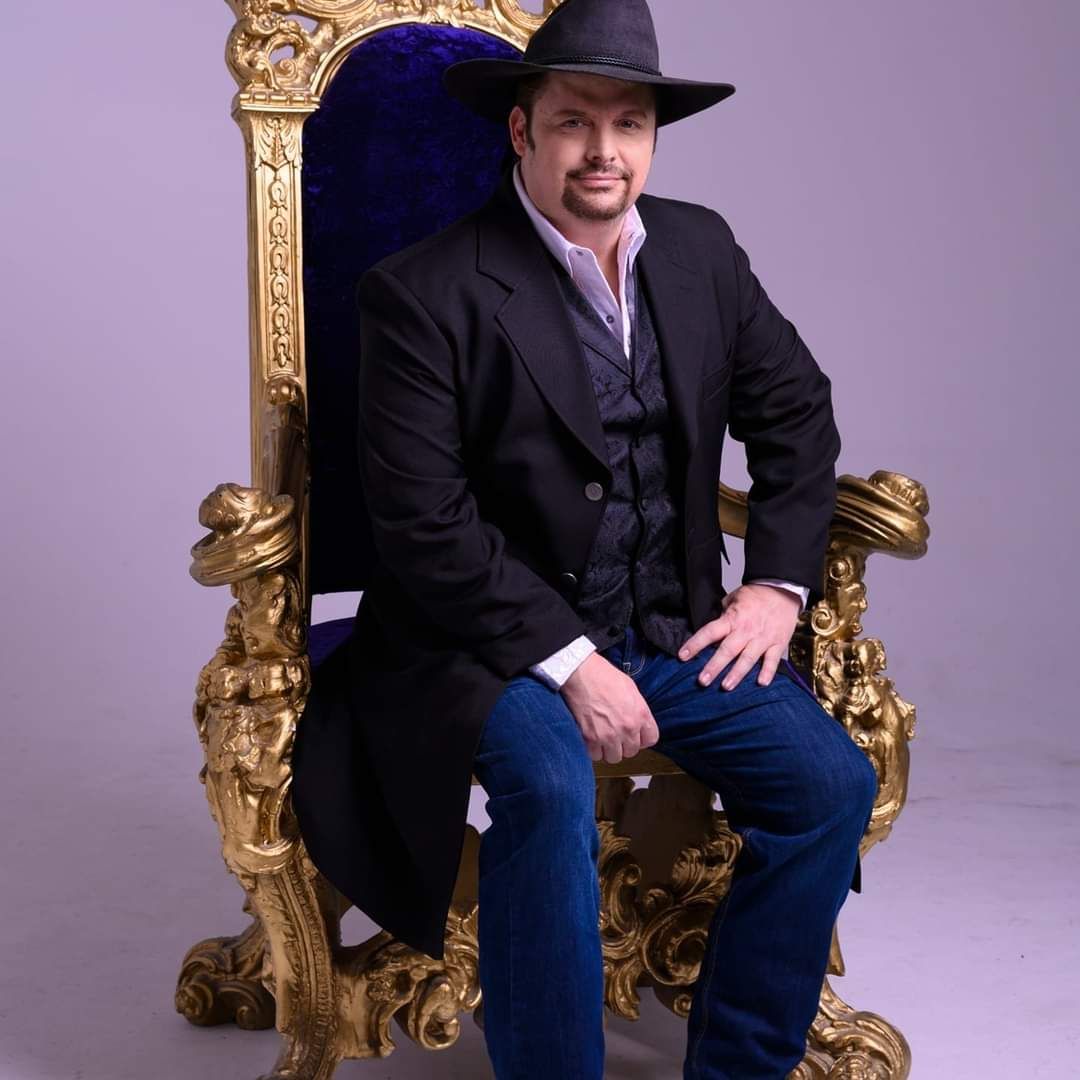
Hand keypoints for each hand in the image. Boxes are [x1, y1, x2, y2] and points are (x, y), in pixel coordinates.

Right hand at [560, 652, 659, 764]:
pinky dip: (592, 749)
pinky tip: (591, 737)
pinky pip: (595, 756)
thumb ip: (637, 709)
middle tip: (615, 734)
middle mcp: (628, 727)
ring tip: (602, 736)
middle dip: (623, 744)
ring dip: (608, 749)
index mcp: (640, 714)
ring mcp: (609, 735)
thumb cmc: (603, 676)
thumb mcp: (630, 688)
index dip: (641, 738)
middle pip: (631, 751)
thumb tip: (637, 722)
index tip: (634, 735)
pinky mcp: (590, 738)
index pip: (651, 739)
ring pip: (614, 757)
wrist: (580, 673)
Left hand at [677, 582, 801, 690]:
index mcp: (732, 619)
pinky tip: (761, 683)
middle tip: (702, 681)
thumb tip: (710, 628)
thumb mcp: (733, 598)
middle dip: (714, 667)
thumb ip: (722, 615)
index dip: (695, 644)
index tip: (682, 656)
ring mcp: (762, 638)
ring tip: (726, 686)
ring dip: (737, 674)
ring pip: (748, 659)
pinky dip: (768, 672)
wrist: (783, 590)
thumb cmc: (756, 595)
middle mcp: (746, 630)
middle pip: (727, 650)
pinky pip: (772, 660)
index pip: (709, 632)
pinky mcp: (778, 643)